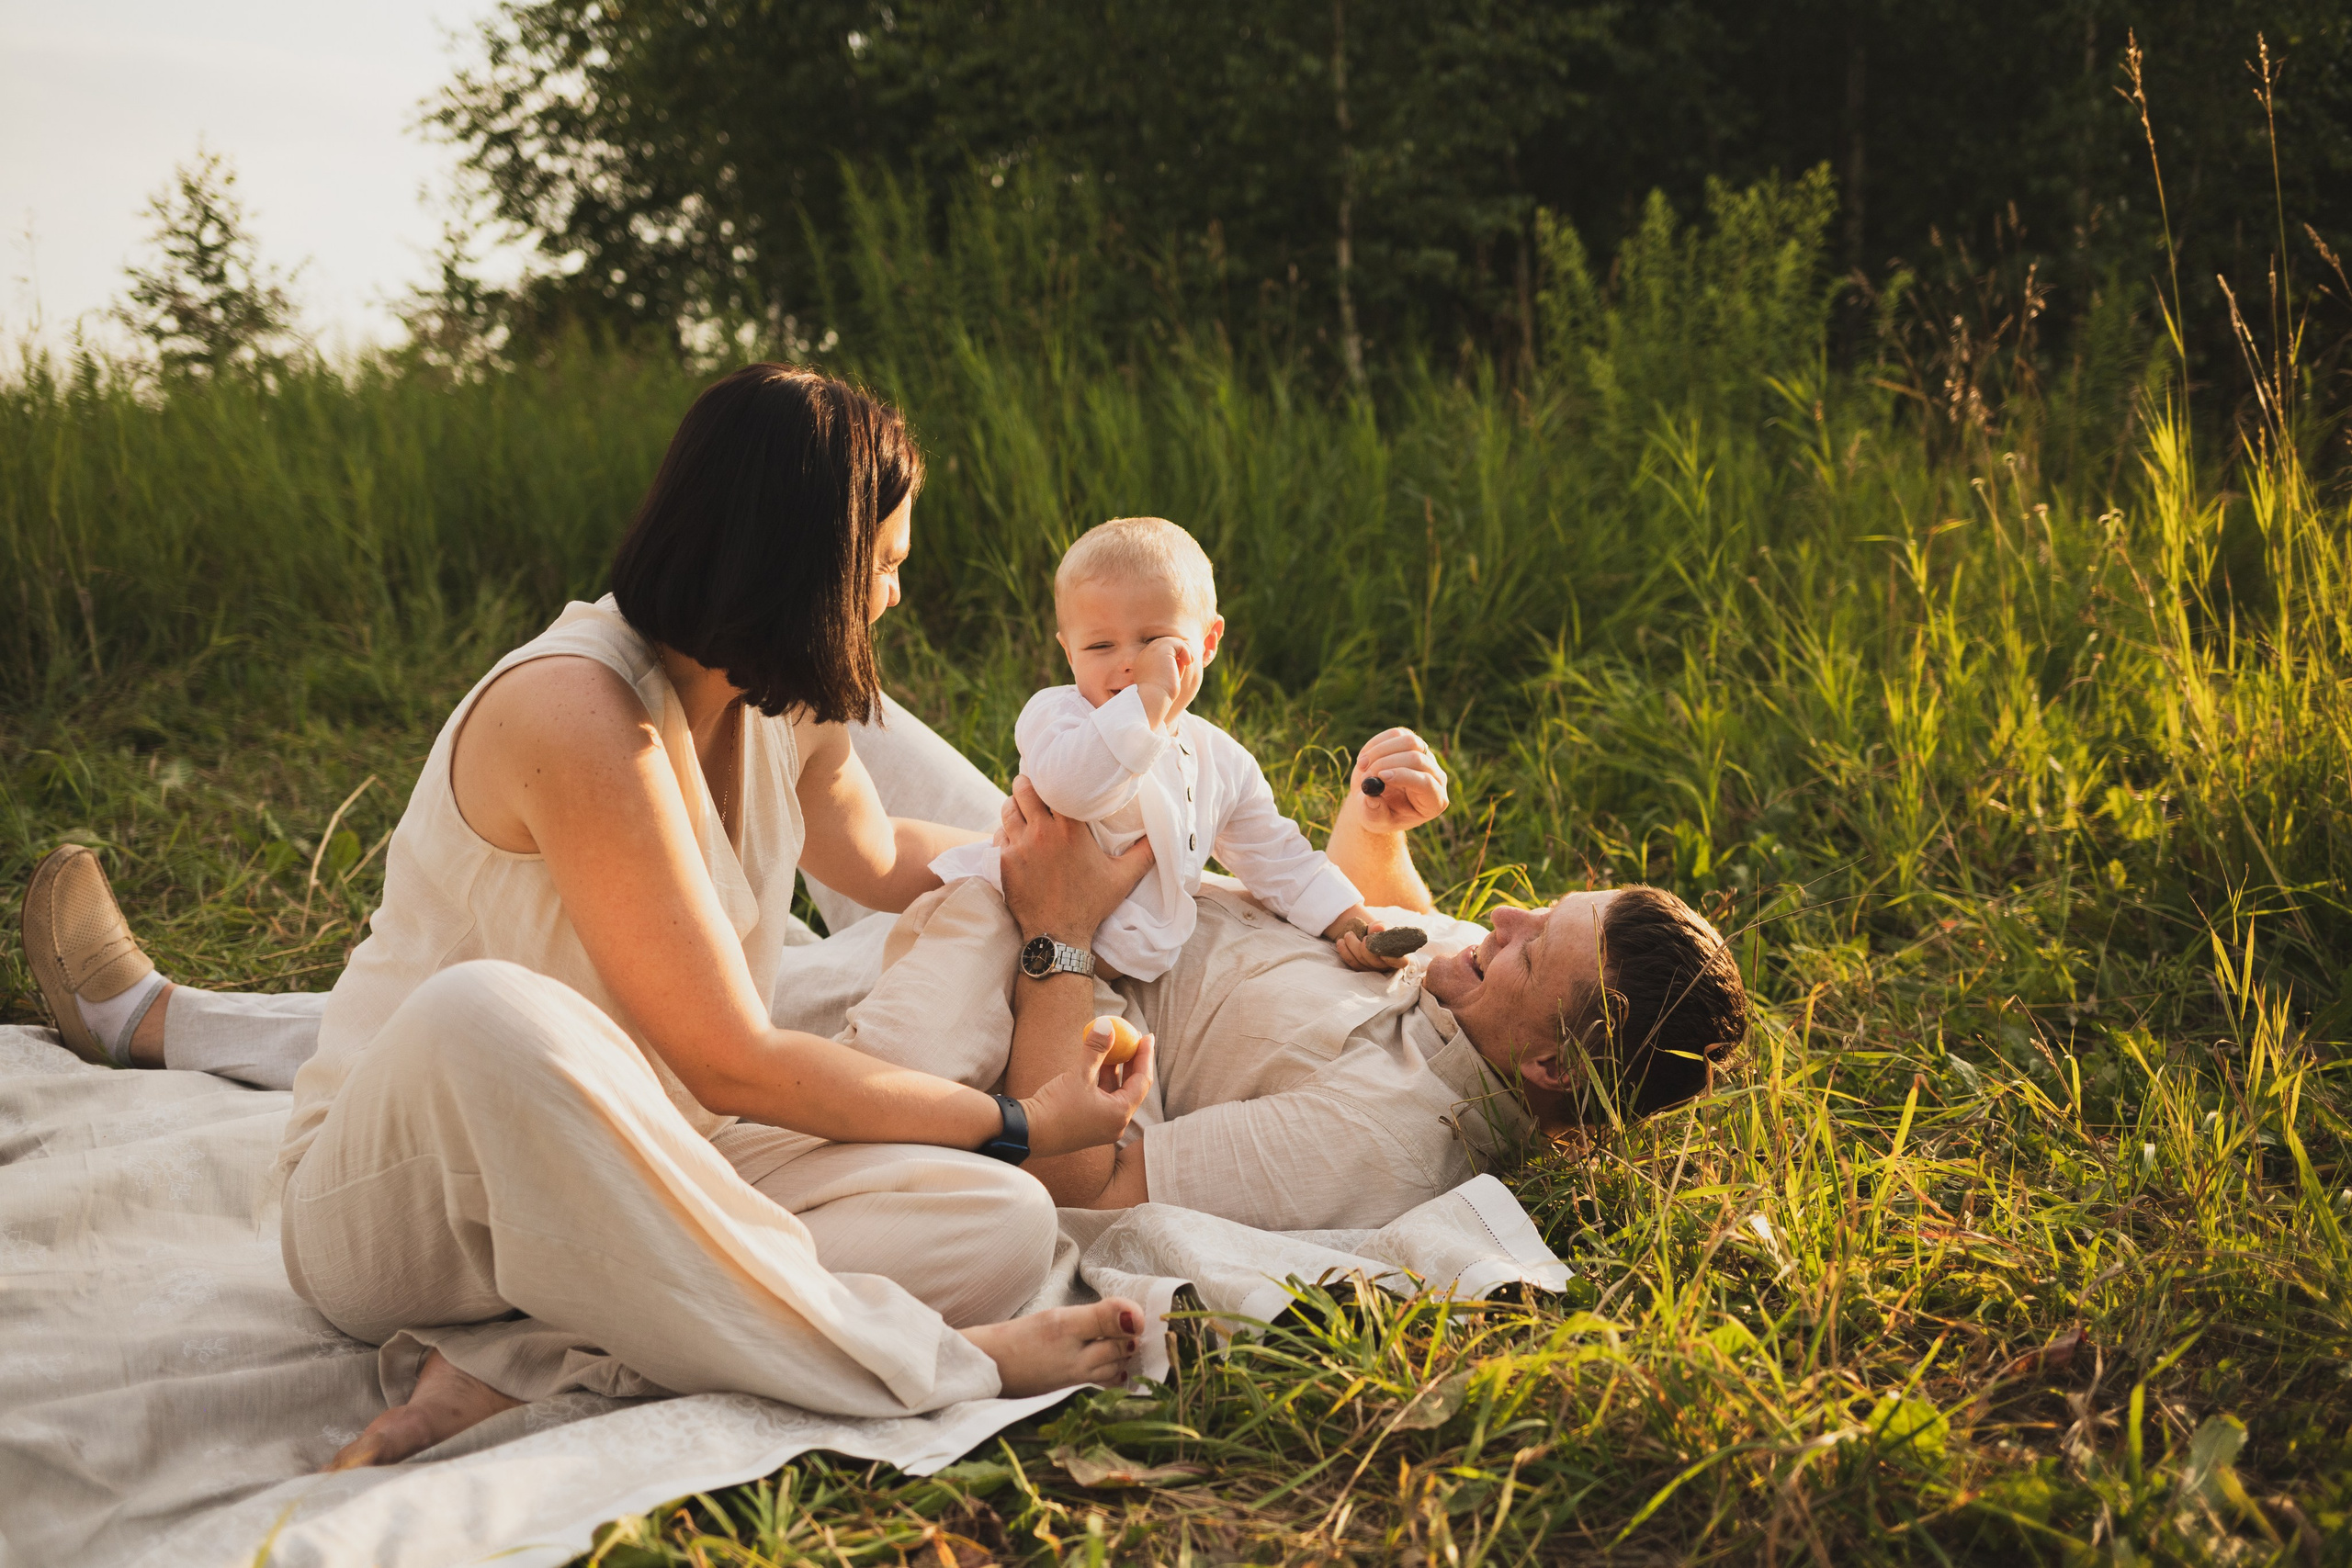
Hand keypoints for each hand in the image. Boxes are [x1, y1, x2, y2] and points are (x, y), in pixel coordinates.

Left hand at [997, 775, 1154, 942]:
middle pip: (1023, 789)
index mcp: (1070, 829)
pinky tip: (1015, 837)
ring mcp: (1019, 846)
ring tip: (1023, 810)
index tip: (1054, 778)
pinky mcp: (1003, 862)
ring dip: (1015, 806)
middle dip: (1027, 785)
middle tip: (1034, 789)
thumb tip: (1159, 835)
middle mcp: (1042, 832)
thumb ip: (1143, 854)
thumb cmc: (1091, 905)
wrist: (1058, 935)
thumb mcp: (1123, 878)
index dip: (1051, 779)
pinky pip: (998, 835)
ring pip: (1008, 808)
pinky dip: (1005, 832)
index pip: (1053, 786)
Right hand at [1022, 1031, 1155, 1155]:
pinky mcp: (1089, 1125)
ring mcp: (1103, 1126)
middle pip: (1132, 1087)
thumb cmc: (1055, 1107)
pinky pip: (1103, 1098)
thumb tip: (1107, 1024)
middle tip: (1133, 1038)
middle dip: (1133, 1062)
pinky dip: (1103, 1080)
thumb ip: (1096, 1049)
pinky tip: (1098, 1062)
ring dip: (1116, 1069)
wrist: (1028, 1133)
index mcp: (1120, 1114)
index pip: (1142, 1081)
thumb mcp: (1078, 1074)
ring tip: (1114, 1045)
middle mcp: (1116, 1123)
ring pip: (1116, 1092)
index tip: (1146, 1036)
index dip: (1145, 1056)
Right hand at [1132, 637, 1195, 730]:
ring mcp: (1153, 650)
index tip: (1184, 664)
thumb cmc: (1159, 695)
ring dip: (1184, 650)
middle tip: (1188, 661)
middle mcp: (1146, 653)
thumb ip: (1172, 668)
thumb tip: (1184, 661)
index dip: (1174, 654)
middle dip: (1180, 650)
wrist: (1153, 698)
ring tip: (1189, 661)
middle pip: (1166, 643)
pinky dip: (1186, 651)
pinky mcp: (1162, 649)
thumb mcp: (1165, 680)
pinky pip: (1178, 643)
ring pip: (1173, 641)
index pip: (1161, 650)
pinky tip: (1188, 662)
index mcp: (1143, 661)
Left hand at [1333, 922, 1409, 971]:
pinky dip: (1345, 952)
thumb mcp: (1381, 926)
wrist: (1365, 934)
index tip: (1382, 952)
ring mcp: (1373, 970)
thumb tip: (1378, 928)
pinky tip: (1340, 942)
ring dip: (1352, 947)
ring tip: (1348, 934)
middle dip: (1365, 948)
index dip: (1393, 959)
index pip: (1402, 962)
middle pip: (1376, 962)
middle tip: (1361, 937)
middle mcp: (1386, 965)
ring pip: (1362, 963)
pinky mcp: (1361, 970)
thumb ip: (1381, 926)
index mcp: (1398, 955)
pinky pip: (1352, 964)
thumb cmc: (1378, 931)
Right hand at [1346, 728, 1449, 832]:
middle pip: (1418, 759)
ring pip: (1409, 741)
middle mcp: (1436, 777)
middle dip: (1387, 764)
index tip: (1380, 777)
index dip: (1404, 776)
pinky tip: (1364, 760)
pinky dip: (1376, 744)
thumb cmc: (1379, 815)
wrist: (1375, 801)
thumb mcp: (1374, 821)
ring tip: (1363, 766)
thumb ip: (1373, 813)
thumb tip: (1371, 798)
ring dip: (1380, 751)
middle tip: (1366, 776)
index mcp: (1434, 801)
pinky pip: (1396, 734)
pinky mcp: (1412, 743)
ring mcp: (1426, 757)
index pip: (1426, 783)